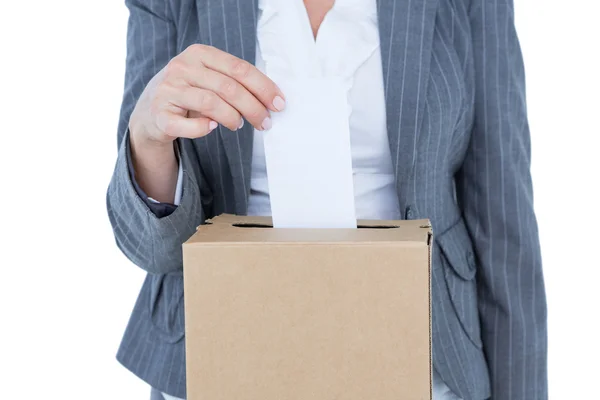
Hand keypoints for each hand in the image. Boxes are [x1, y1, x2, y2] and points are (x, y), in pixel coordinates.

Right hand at [129, 44, 285, 144]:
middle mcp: (182, 67)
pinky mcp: (160, 115)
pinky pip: (189, 124)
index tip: (279, 104)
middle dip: (253, 107)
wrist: (149, 112)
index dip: (263, 87)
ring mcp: (169, 90)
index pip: (239, 68)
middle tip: (265, 123)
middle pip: (229, 87)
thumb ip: (234, 82)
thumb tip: (271, 100)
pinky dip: (204, 128)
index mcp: (199, 54)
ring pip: (211, 103)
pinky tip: (212, 128)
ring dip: (233, 118)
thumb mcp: (208, 78)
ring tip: (239, 125)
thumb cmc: (189, 94)